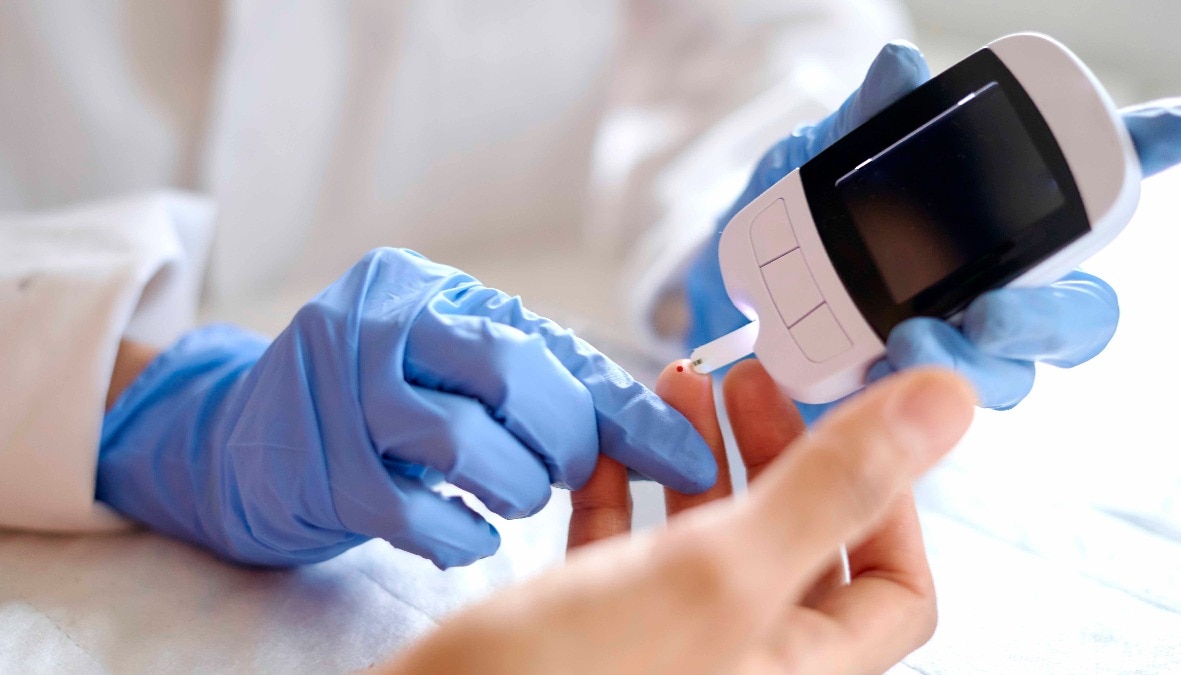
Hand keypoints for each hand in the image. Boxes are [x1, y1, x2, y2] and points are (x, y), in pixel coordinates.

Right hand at [98, 248, 716, 567]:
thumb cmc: (376, 401)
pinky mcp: (318, 468)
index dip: (626, 410)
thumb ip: (550, 383)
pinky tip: (468, 535)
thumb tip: (666, 430)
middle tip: (563, 469)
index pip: (552, 345)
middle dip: (562, 439)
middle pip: (511, 372)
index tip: (690, 462)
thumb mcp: (455, 366)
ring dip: (514, 487)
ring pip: (463, 441)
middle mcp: (382, 320)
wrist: (246, 439)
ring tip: (514, 495)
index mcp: (430, 287)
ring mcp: (341, 390)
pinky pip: (414, 512)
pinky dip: (461, 536)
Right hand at [387, 360, 974, 673]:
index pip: (896, 589)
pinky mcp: (593, 628)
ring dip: (699, 456)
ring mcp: (667, 644)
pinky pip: (628, 547)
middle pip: (797, 546)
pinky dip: (625, 486)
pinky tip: (607, 441)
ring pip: (708, 537)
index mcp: (798, 667)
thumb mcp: (720, 572)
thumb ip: (832, 485)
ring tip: (678, 388)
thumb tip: (943, 407)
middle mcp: (741, 659)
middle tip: (750, 383)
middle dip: (779, 451)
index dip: (887, 498)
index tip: (846, 420)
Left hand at [686, 41, 1180, 413]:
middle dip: (1047, 318)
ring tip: (908, 345)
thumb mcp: (821, 163)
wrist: (730, 292)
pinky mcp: (905, 402)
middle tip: (992, 310)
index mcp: (997, 224)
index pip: (1088, 194)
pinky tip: (865, 379)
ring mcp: (956, 349)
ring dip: (972, 366)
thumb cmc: (794, 221)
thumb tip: (900, 69)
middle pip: (1074, 316)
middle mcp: (996, 290)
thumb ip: (866, 124)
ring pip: (1009, 377)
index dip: (1144, 157)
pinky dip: (903, 398)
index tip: (1179, 128)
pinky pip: (928, 416)